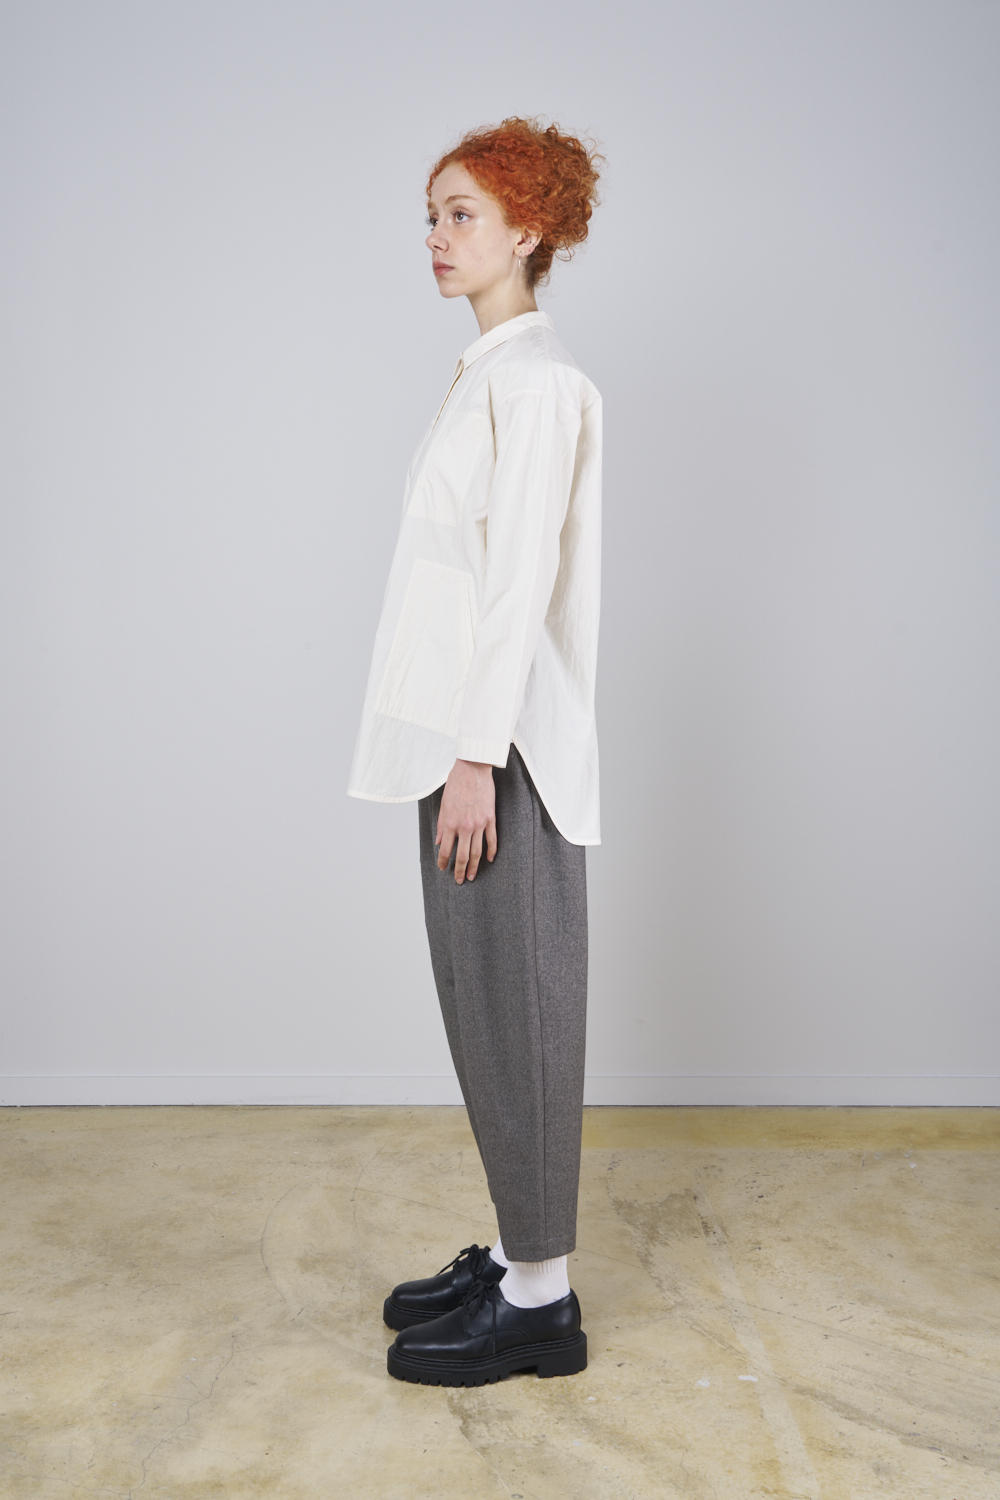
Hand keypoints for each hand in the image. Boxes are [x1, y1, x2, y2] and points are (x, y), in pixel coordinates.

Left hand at [436, 759, 496, 883]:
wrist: (473, 769)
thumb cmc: (456, 784)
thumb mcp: (443, 805)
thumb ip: (441, 825)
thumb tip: (439, 841)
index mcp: (450, 823)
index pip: (446, 849)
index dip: (444, 861)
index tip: (443, 868)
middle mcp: (465, 826)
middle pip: (462, 855)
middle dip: (459, 870)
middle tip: (459, 880)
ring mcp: (480, 823)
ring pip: (477, 851)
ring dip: (474, 866)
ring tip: (471, 875)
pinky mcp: (490, 818)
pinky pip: (492, 839)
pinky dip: (491, 851)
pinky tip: (490, 860)